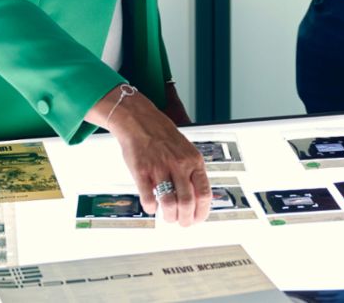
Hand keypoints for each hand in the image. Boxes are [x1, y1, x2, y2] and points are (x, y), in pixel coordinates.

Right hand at [94, 87, 209, 225]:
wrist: (139, 120)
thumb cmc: (162, 135)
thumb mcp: (186, 150)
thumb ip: (193, 171)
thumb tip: (199, 197)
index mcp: (193, 161)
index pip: (204, 194)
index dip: (202, 212)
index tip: (197, 219)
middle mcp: (179, 165)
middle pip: (187, 203)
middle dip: (185, 219)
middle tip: (181, 223)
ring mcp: (160, 168)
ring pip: (169, 203)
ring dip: (169, 216)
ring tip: (168, 217)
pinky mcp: (142, 171)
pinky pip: (148, 197)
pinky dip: (151, 207)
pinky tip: (152, 206)